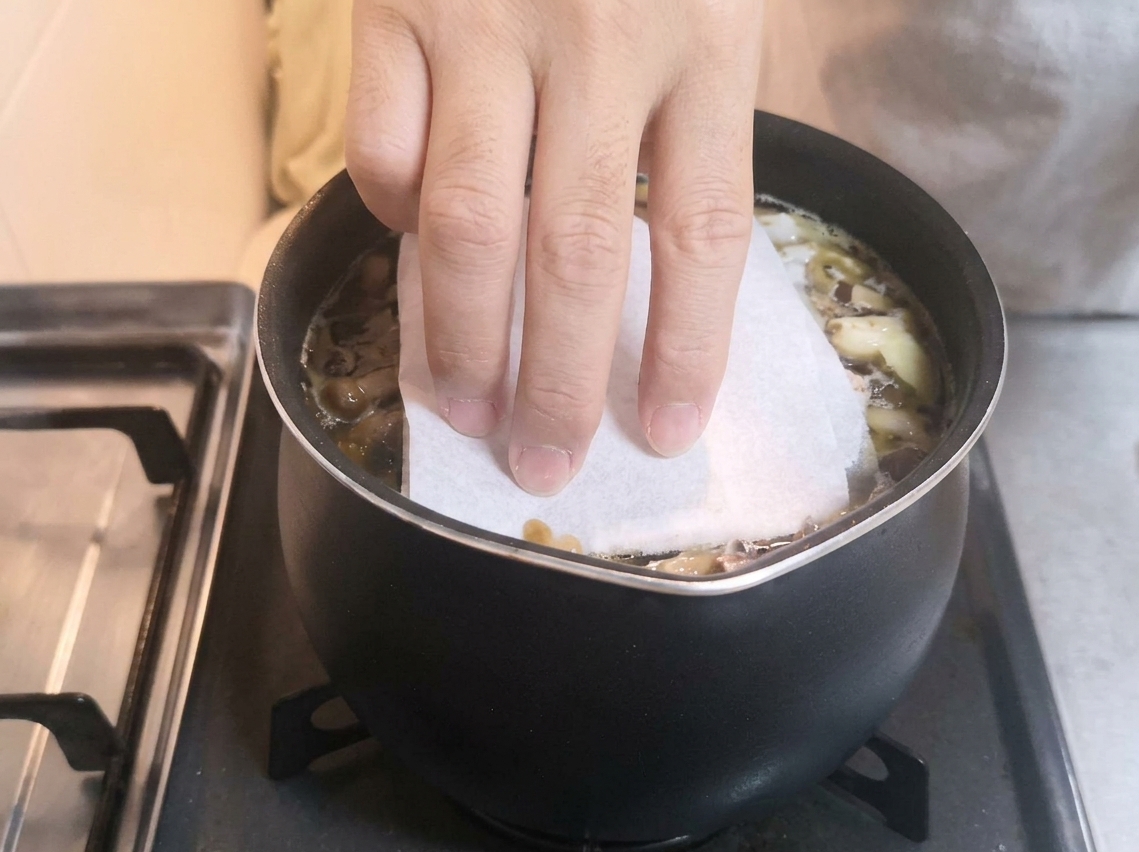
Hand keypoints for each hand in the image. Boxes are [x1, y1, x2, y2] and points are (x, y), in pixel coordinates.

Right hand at [346, 0, 762, 494]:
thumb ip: (695, 115)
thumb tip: (655, 268)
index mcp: (705, 41)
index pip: (701, 232)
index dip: (685, 348)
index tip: (667, 430)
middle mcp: (598, 41)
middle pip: (574, 256)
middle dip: (557, 382)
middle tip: (544, 468)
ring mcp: (487, 22)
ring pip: (463, 224)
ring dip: (458, 339)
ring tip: (463, 414)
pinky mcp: (395, 2)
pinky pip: (383, 146)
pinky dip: (393, 216)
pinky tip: (413, 250)